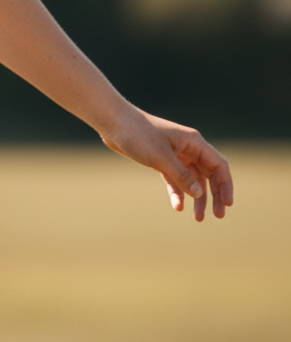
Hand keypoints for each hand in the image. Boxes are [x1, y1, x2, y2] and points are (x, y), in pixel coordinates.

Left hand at [99, 106, 233, 221]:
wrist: (113, 123)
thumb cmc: (138, 134)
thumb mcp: (161, 158)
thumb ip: (181, 176)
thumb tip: (199, 194)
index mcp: (193, 142)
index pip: (219, 165)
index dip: (226, 185)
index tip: (227, 204)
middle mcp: (188, 148)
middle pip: (209, 174)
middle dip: (214, 195)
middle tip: (217, 215)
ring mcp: (175, 154)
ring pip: (192, 180)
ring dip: (196, 198)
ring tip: (198, 218)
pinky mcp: (161, 160)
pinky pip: (175, 179)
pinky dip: (177, 192)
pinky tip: (177, 206)